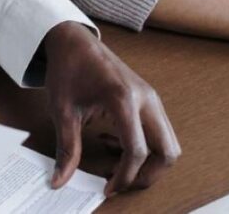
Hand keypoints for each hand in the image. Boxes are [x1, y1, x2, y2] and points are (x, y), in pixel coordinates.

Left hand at [42, 22, 179, 196]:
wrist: (74, 41)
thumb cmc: (69, 69)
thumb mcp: (63, 111)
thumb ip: (67, 148)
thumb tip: (60, 180)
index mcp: (123, 99)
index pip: (137, 151)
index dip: (125, 177)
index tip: (107, 188)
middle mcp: (145, 98)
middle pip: (167, 151)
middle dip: (148, 175)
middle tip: (121, 182)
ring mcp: (151, 97)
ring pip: (168, 143)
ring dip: (148, 162)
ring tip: (115, 163)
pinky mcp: (149, 98)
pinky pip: (160, 132)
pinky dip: (145, 147)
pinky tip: (114, 143)